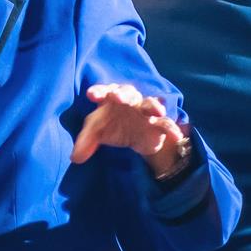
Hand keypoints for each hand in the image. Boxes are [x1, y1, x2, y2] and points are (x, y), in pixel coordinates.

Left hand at [71, 83, 186, 174]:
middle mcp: (130, 102)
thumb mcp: (97, 133)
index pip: (105, 92)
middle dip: (124, 94)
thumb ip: (85, 142)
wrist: (134, 137)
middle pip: (128, 93)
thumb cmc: (112, 127)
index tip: (91, 95)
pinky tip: (176, 136)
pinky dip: (171, 129)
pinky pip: (166, 124)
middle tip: (118, 97)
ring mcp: (145, 112)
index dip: (99, 91)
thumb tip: (75, 158)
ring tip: (157, 111)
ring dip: (153, 106)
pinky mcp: (158, 125)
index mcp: (111, 99)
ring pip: (151, 104)